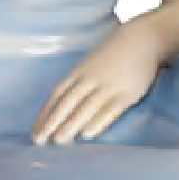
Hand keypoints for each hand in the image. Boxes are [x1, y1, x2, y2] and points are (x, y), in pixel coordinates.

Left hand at [31, 20, 160, 144]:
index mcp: (79, 72)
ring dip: (71, 124)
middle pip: (67, 102)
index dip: (44, 114)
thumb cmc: (114, 54)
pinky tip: (87, 134)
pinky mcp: (127, 93)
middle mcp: (90, 78)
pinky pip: (110, 109)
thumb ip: (79, 82)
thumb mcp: (91, 64)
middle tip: (39, 140)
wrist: (143, 38)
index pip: (57, 95)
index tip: (34, 132)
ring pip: (86, 107)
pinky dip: (98, 121)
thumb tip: (63, 107)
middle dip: (51, 122)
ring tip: (59, 141)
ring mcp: (109, 85)